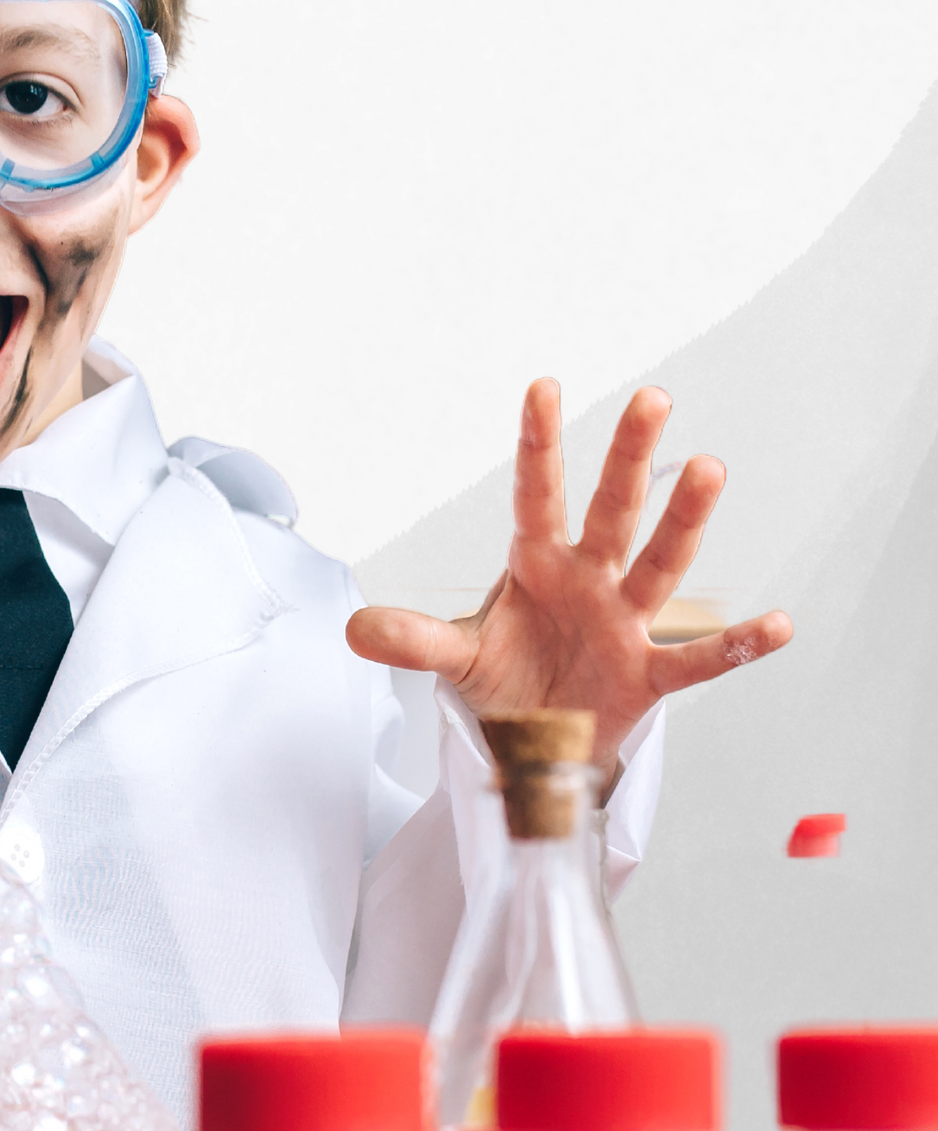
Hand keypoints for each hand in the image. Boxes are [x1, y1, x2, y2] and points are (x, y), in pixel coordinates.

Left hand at [345, 380, 792, 779]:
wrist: (537, 744)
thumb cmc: (506, 682)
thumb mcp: (455, 658)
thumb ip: (414, 640)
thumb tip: (352, 629)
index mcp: (538, 566)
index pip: (537, 495)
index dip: (539, 445)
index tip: (543, 386)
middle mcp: (589, 581)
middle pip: (611, 511)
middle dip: (628, 458)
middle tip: (651, 397)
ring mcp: (624, 624)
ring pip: (659, 563)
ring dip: (683, 519)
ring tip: (710, 467)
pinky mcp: (647, 676)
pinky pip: (699, 659)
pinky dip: (738, 645)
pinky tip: (777, 624)